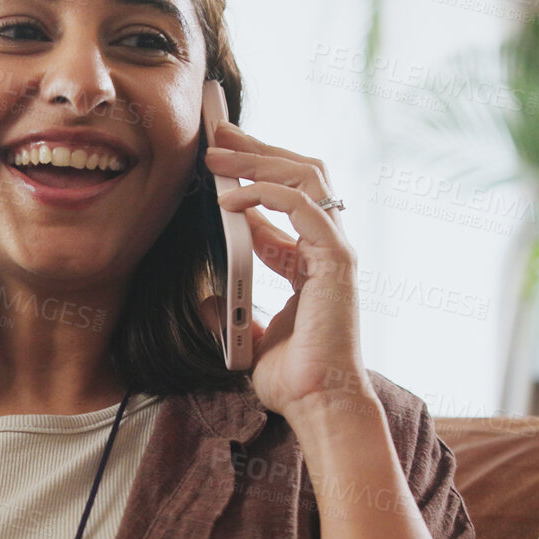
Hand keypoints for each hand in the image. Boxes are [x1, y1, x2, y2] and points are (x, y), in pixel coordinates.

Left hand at [199, 121, 372, 421]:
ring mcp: (335, 250)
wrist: (319, 405)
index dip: (249, 176)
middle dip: (257, 149)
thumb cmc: (293, 380)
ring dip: (258, 159)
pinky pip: (303, 206)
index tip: (213, 160)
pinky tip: (227, 199)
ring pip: (305, 178)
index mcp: (309, 262)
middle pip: (299, 175)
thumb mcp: (248, 338)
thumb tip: (202, 296)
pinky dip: (264, 194)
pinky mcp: (335, 260)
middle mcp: (326, 248)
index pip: (282, 202)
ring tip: (215, 153)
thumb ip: (230, 312)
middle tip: (216, 132)